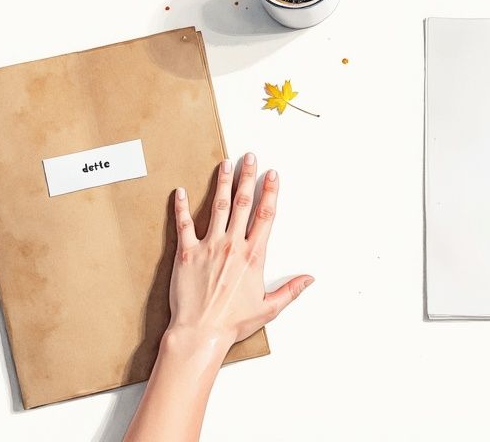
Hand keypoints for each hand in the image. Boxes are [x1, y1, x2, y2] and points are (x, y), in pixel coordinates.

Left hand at [167, 153, 312, 350]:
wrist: (201, 332)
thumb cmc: (232, 322)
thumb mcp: (269, 308)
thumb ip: (291, 290)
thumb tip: (309, 279)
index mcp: (253, 255)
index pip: (265, 215)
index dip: (270, 192)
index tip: (272, 176)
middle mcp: (232, 245)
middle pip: (242, 203)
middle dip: (248, 177)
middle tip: (249, 158)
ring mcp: (209, 246)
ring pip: (216, 206)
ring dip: (221, 183)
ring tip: (225, 164)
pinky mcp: (187, 252)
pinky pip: (183, 224)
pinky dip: (181, 206)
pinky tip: (180, 192)